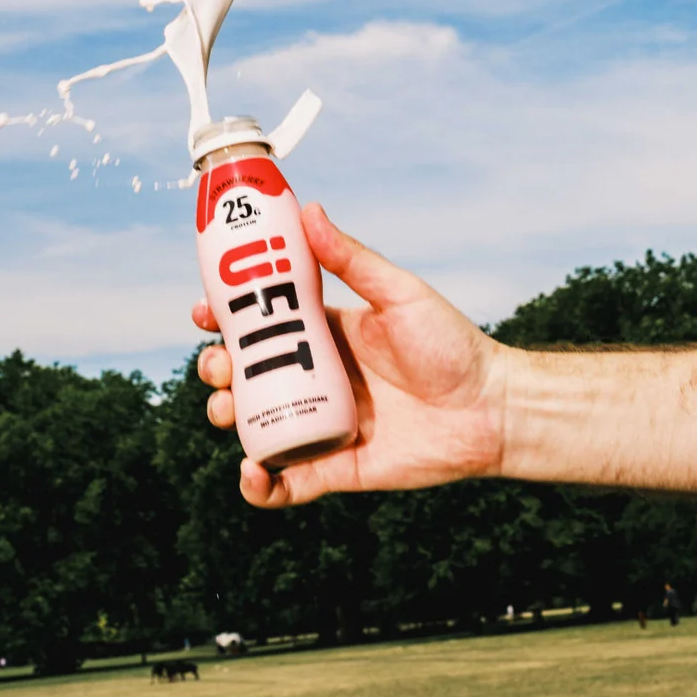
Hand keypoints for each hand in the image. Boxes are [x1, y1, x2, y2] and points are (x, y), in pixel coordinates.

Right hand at [193, 203, 511, 508]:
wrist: (492, 410)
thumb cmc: (452, 345)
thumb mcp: (398, 294)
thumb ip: (352, 258)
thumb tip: (308, 210)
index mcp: (324, 335)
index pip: (260, 325)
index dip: (225, 320)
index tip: (204, 312)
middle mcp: (316, 378)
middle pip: (246, 374)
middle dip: (218, 368)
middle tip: (218, 365)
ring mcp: (321, 423)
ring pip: (255, 424)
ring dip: (226, 417)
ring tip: (226, 409)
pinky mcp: (335, 468)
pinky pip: (286, 483)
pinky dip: (259, 485)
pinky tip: (252, 470)